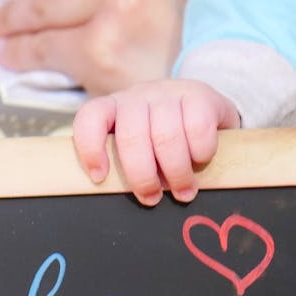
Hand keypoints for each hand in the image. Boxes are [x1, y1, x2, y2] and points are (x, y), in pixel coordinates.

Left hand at [73, 79, 240, 206]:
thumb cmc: (165, 141)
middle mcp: (138, 97)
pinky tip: (201, 160)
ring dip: (176, 172)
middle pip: (132, 137)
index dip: (90, 148)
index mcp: (113, 108)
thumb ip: (126, 165)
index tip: (99, 178)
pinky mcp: (200, 94)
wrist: (205, 109)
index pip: (90, 118)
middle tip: (152, 198)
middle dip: (142, 176)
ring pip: (166, 136)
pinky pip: (198, 128)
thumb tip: (122, 202)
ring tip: (183, 191)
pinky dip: (200, 153)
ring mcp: (168, 93)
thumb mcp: (140, 148)